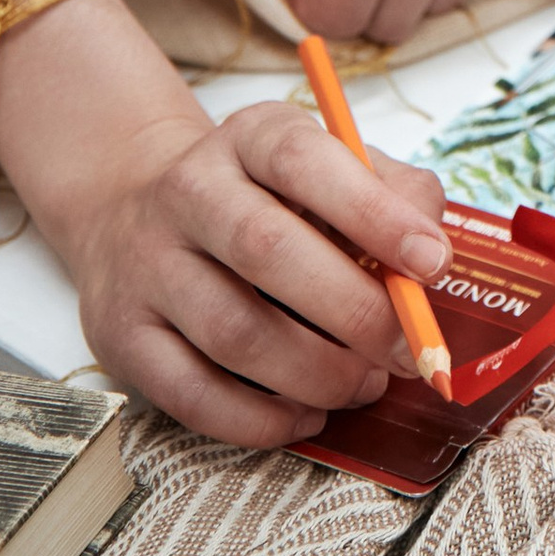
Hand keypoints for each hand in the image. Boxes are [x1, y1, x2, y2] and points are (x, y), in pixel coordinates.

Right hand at [0, 0, 449, 447]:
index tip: (434, 263)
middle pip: (266, 249)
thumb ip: (395, 195)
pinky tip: (306, 414)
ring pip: (233, 332)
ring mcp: (146, 265)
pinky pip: (192, 393)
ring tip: (364, 384)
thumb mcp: (331, 169)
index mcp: (249, 137)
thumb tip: (432, 257)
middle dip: (355, 312)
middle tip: (409, 352)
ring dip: (317, 373)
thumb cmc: (265, 202)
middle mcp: (187, 192)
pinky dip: (261, 418)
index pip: (306, 160)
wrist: (134, 218)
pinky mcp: (120, 335)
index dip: (374, 214)